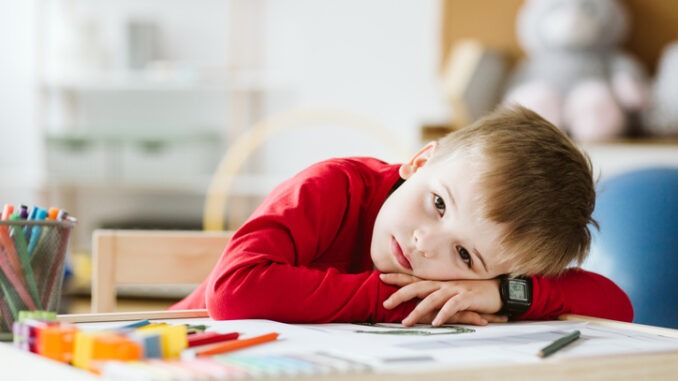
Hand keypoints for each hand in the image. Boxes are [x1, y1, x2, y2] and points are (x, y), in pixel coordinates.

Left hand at [380, 273, 505, 326]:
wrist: (500, 290)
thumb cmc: (475, 292)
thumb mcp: (453, 293)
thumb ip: (438, 296)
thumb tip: (421, 304)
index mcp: (439, 283)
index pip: (415, 278)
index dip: (398, 277)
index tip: (381, 276)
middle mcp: (444, 284)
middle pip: (418, 287)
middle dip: (401, 294)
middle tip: (386, 303)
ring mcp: (455, 290)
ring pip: (432, 299)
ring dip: (418, 311)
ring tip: (406, 322)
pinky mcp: (467, 298)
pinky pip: (453, 307)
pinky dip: (444, 314)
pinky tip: (436, 322)